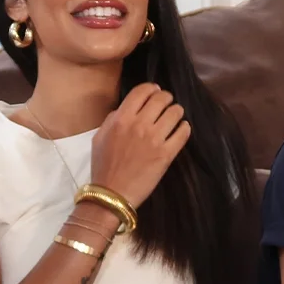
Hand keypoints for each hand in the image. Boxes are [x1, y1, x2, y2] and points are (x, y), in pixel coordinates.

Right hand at [90, 82, 191, 208]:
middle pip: (161, 99)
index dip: (152, 88)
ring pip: (175, 113)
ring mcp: (154, 140)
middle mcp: (139, 125)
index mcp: (121, 118)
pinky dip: (184, 128)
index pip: (142, 91)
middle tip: (168, 103)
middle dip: (167, 98)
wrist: (112, 194)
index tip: (156, 92)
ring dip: (177, 112)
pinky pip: (183, 133)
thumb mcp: (99, 137)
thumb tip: (127, 109)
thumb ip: (113, 119)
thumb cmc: (103, 167)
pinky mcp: (166, 155)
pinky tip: (182, 130)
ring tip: (176, 117)